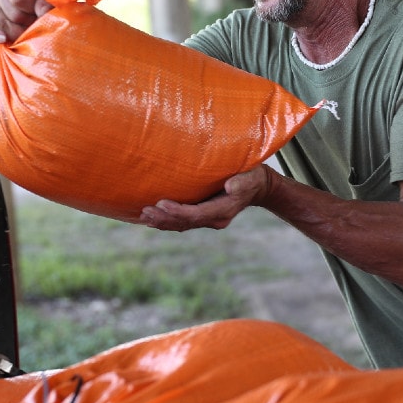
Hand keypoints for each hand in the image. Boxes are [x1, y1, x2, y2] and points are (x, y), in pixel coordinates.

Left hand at [139, 167, 272, 230]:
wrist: (258, 187)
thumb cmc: (252, 177)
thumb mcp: (251, 177)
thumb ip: (241, 182)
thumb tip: (229, 185)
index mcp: (224, 211)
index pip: (196, 214)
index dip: (177, 211)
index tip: (161, 203)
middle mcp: (215, 219)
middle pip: (185, 222)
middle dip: (164, 218)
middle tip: (145, 211)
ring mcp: (209, 219)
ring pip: (182, 224)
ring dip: (163, 221)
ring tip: (144, 216)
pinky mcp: (204, 215)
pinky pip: (184, 221)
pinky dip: (168, 220)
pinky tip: (154, 218)